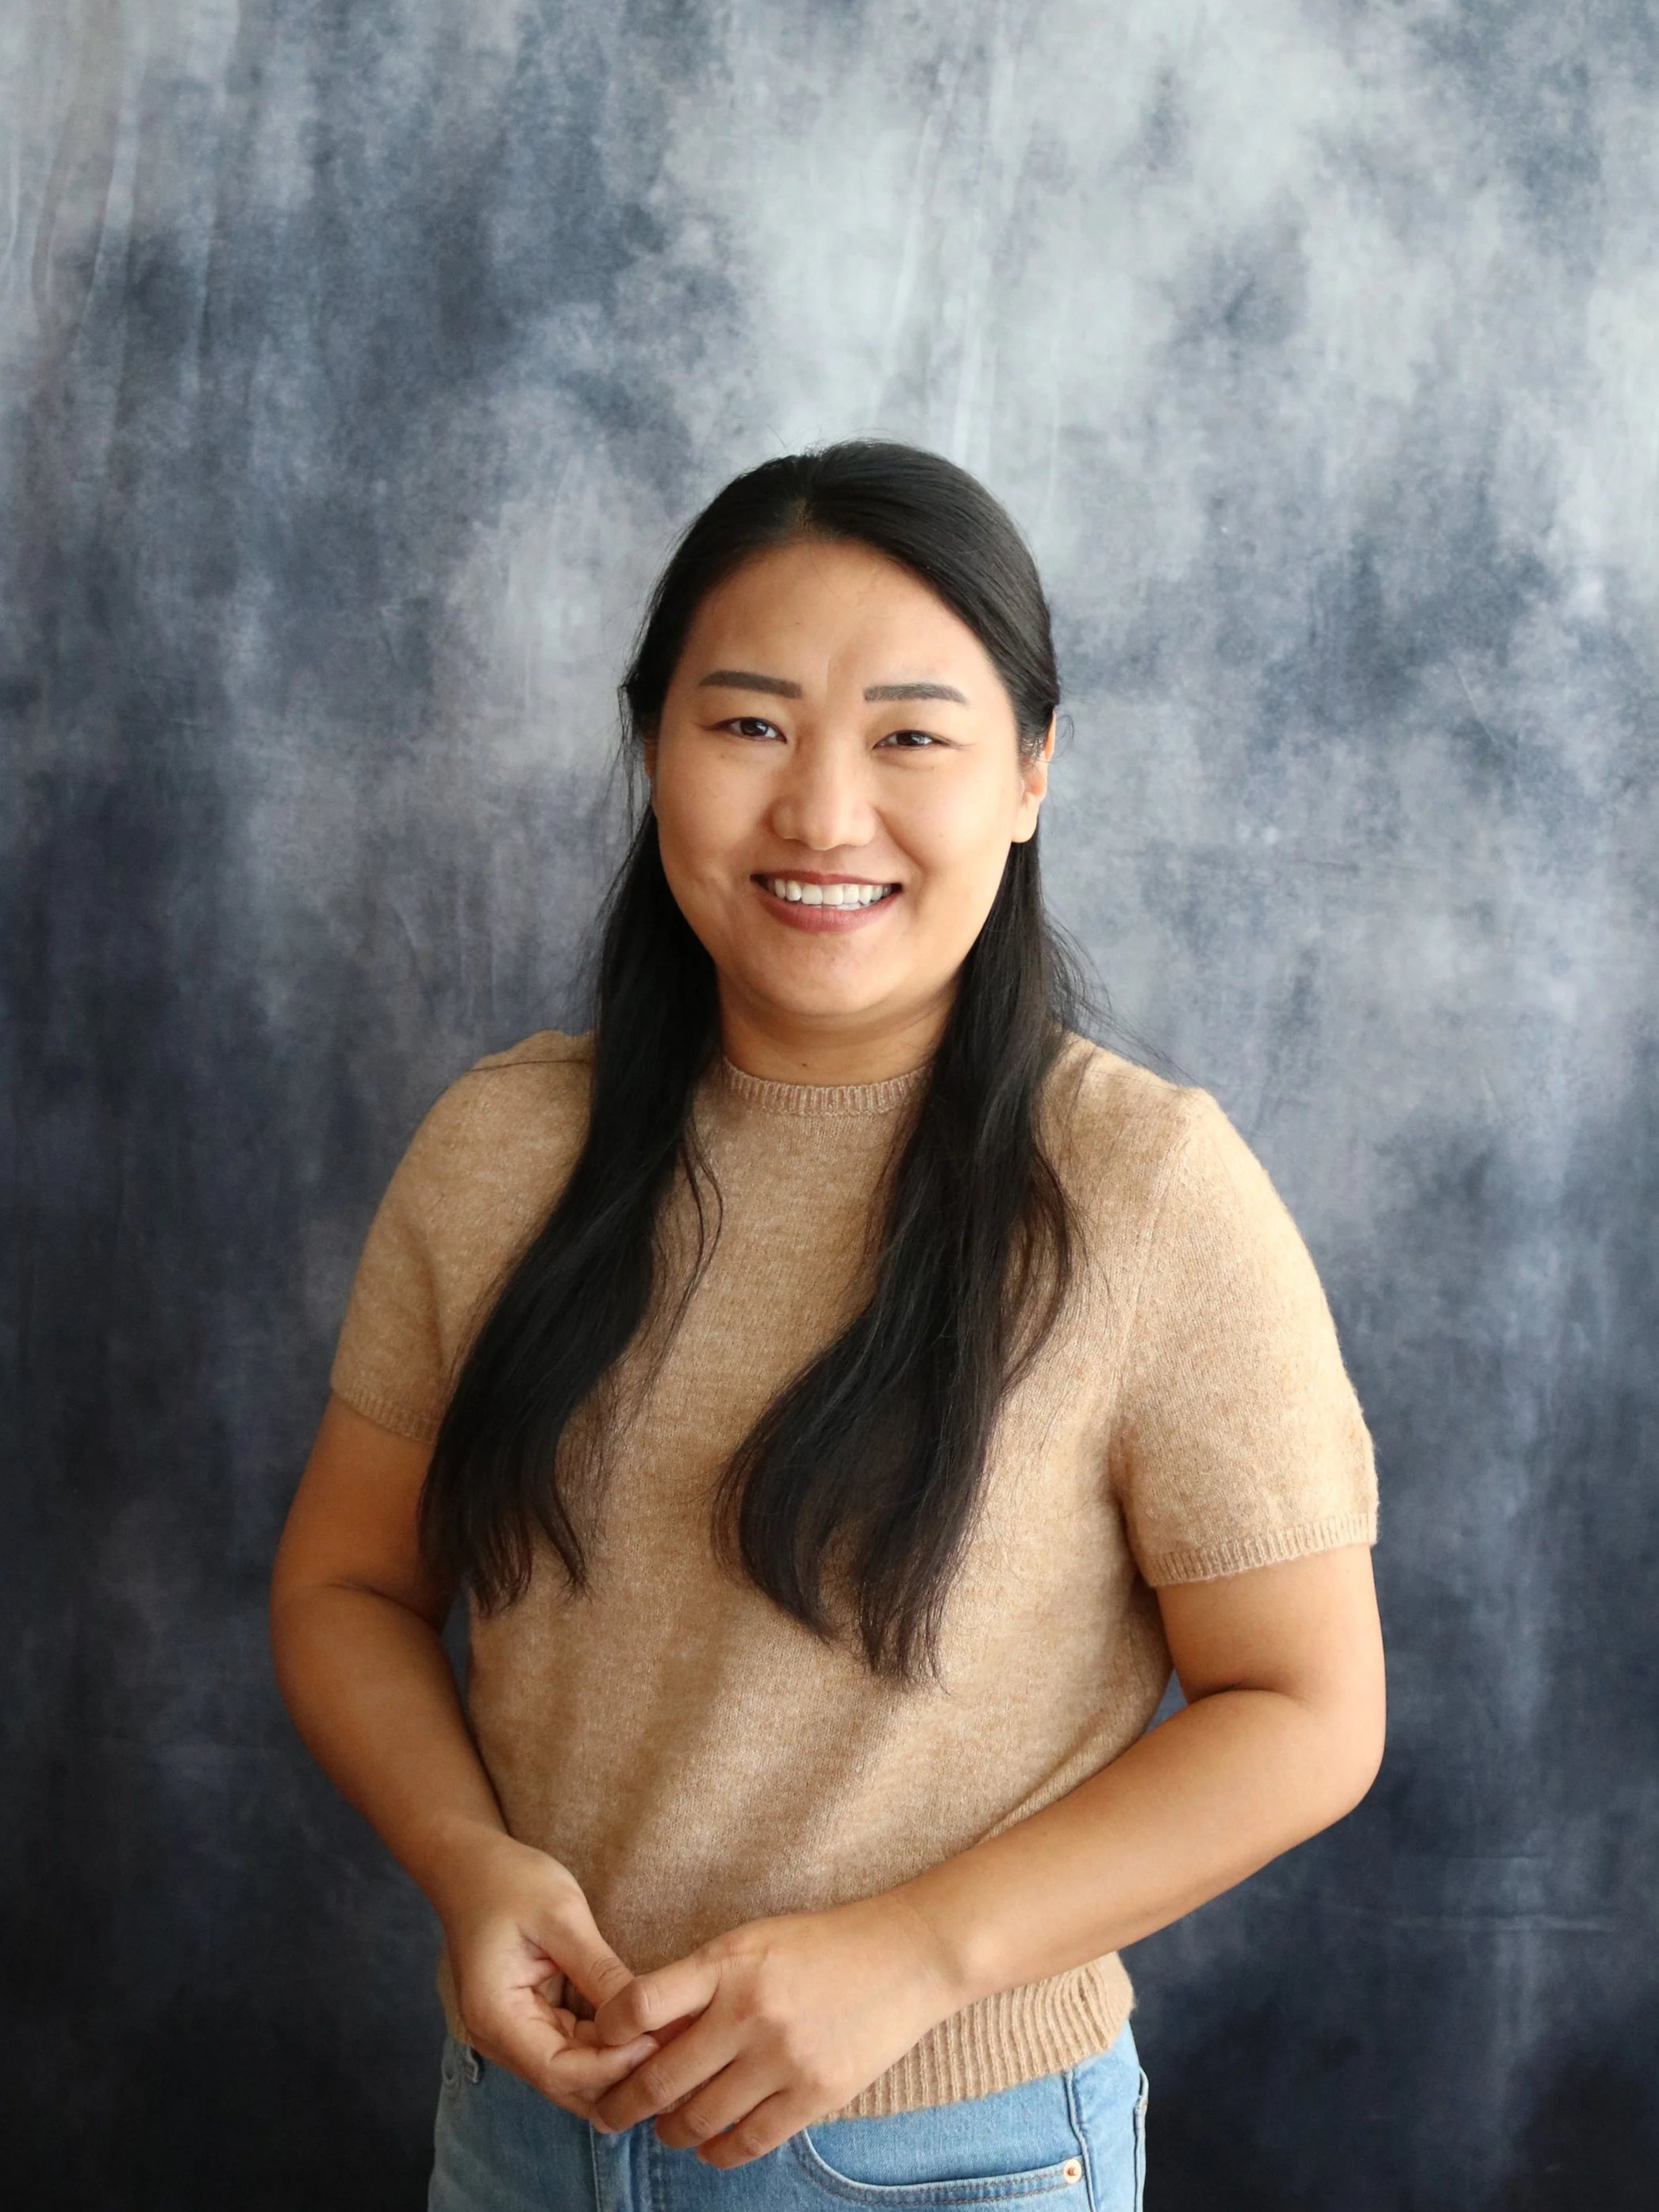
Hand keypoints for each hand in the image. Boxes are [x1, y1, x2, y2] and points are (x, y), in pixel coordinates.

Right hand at [430, 1825, 658, 2116]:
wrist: (472, 1867)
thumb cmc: (510, 1881)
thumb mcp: (560, 1916)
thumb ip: (598, 1970)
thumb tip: (643, 2018)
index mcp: (496, 2016)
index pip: (559, 2070)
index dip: (612, 2066)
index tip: (659, 2040)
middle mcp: (500, 2038)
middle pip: (568, 2081)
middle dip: (620, 2073)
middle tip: (677, 2049)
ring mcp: (515, 2033)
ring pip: (576, 2069)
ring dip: (619, 2060)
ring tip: (670, 2039)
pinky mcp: (532, 2020)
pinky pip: (575, 2044)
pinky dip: (609, 2040)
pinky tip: (647, 2027)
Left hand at [589, 1893, 957, 2165]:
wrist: (906, 1956)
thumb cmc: (820, 1945)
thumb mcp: (753, 1942)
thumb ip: (701, 1983)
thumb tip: (644, 2034)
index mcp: (727, 1963)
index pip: (640, 2004)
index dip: (609, 2032)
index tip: (601, 2045)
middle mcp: (748, 2012)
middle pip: (659, 2079)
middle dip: (623, 2104)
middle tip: (608, 2113)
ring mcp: (783, 2059)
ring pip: (698, 2120)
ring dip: (670, 2131)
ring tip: (664, 2127)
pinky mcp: (815, 2095)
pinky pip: (747, 2143)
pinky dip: (717, 2151)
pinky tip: (709, 2144)